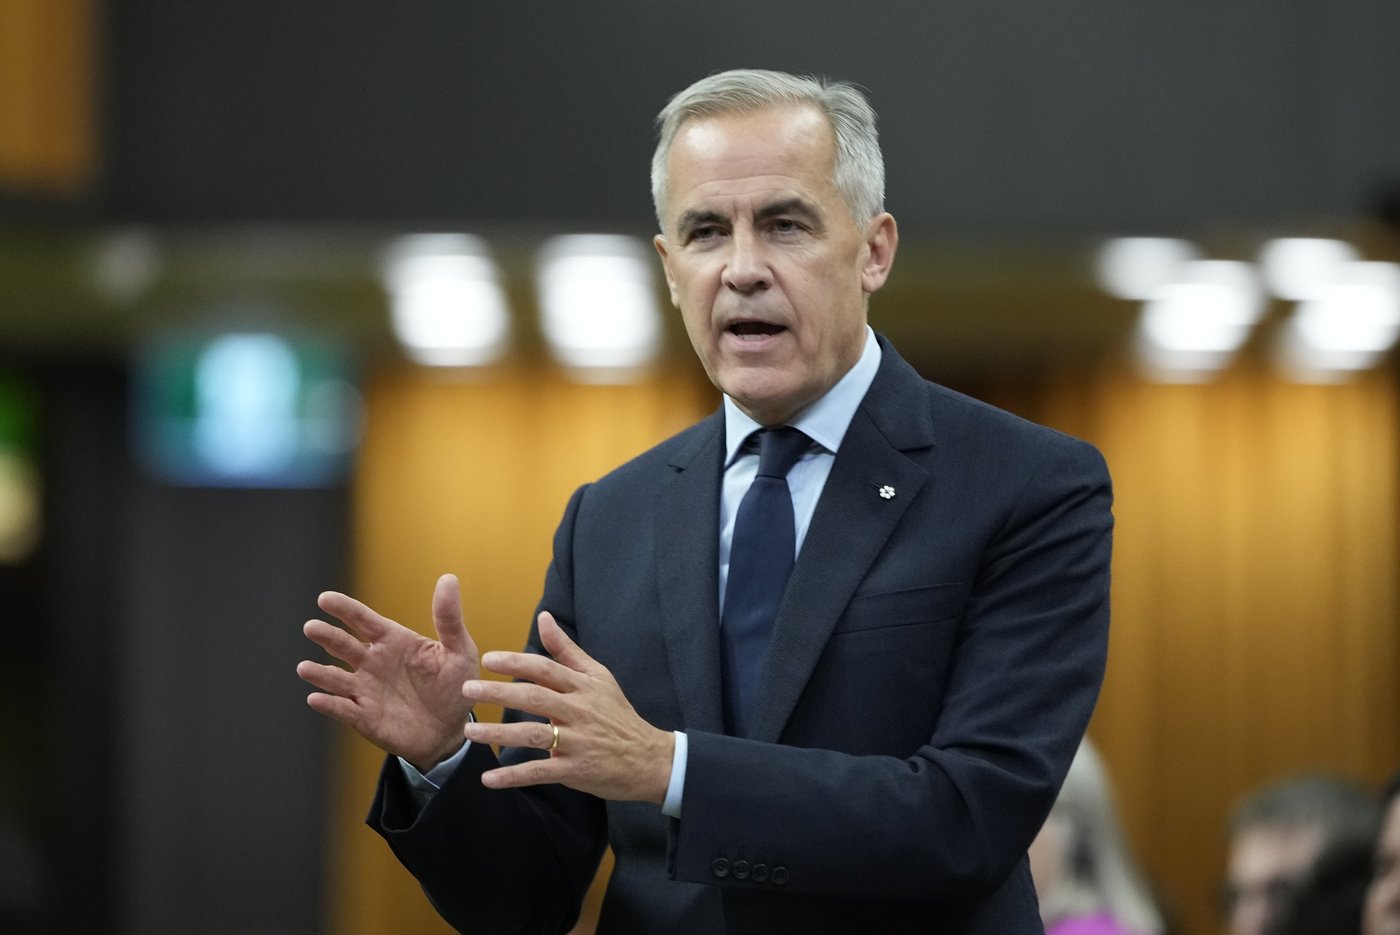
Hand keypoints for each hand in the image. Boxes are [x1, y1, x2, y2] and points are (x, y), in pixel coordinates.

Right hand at [297, 573, 478, 771]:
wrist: (452, 731)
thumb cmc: (454, 687)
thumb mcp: (459, 651)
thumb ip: (449, 618)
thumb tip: (449, 578)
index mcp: (393, 641)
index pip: (364, 620)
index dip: (344, 609)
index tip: (325, 599)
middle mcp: (373, 663)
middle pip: (344, 645)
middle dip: (327, 636)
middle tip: (312, 627)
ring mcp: (366, 690)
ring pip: (337, 678)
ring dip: (320, 673)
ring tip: (305, 667)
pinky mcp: (364, 717)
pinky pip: (343, 709)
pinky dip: (329, 704)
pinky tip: (316, 698)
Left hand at [460, 612, 674, 804]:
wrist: (649, 758)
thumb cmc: (618, 714)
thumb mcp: (599, 677)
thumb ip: (566, 650)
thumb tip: (543, 617)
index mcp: (583, 686)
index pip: (546, 669)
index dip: (517, 662)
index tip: (488, 659)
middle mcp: (579, 711)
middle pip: (534, 698)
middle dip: (499, 692)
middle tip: (467, 689)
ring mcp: (577, 742)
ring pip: (533, 734)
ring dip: (499, 733)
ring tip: (470, 732)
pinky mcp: (575, 770)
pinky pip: (540, 772)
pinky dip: (514, 776)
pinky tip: (489, 779)